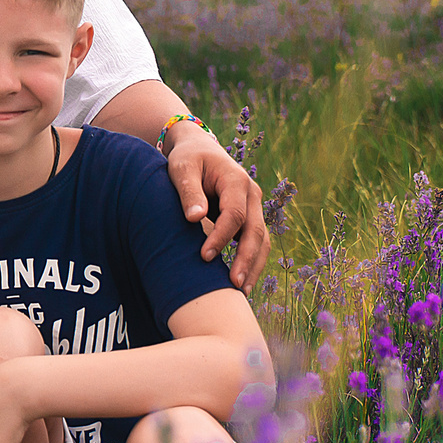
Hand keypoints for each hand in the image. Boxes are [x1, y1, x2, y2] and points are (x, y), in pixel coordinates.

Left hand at [169, 124, 268, 286]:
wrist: (198, 149)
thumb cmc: (187, 158)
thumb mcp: (181, 167)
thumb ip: (188, 190)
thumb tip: (195, 218)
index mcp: (236, 180)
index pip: (235, 214)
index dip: (221, 237)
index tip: (204, 256)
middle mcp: (251, 194)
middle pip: (255, 231)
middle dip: (246, 259)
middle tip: (234, 285)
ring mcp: (253, 206)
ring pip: (261, 240)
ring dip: (253, 266)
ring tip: (242, 292)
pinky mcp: (248, 217)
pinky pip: (254, 242)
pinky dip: (251, 262)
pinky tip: (241, 283)